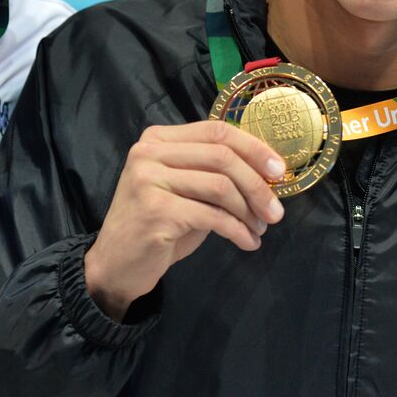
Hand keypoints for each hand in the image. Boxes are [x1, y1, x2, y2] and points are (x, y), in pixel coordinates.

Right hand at [84, 121, 285, 320]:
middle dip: (257, 185)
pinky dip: (237, 230)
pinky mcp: (155, 211)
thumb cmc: (158, 226)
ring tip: (259, 229)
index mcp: (158, 139)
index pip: (217, 130)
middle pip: (223, 156)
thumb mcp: (185, 190)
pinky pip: (212, 216)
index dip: (254, 148)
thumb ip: (214, 173)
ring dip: (249, 211)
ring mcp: (148, 180)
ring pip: (220, 186)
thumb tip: (267, 172)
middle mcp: (149, 153)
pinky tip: (246, 242)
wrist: (116, 265)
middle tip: (275, 212)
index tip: (279, 171)